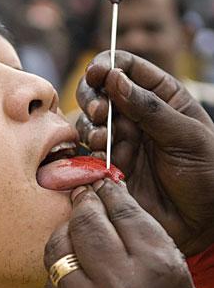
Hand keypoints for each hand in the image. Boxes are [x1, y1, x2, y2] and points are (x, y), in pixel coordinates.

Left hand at [43, 180, 213, 287]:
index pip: (122, 210)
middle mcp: (119, 282)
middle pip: (85, 222)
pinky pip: (49, 281)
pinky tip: (71, 273)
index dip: (108, 193)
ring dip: (64, 234)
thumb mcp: (175, 280)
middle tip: (82, 200)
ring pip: (58, 247)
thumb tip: (109, 200)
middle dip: (83, 206)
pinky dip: (58, 271)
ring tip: (74, 234)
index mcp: (157, 266)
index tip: (101, 187)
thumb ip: (143, 239)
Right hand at [76, 50, 213, 255]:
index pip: (126, 68)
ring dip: (89, 127)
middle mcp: (135, 116)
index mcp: (160, 97)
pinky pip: (86, 154)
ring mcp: (119, 142)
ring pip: (88, 123)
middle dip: (92, 97)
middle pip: (98, 92)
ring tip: (102, 140)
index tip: (97, 73)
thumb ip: (149, 107)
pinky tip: (100, 158)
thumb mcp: (186, 135)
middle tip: (99, 112)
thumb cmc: (207, 173)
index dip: (107, 65)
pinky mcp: (108, 169)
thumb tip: (114, 78)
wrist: (203, 222)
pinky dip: (86, 153)